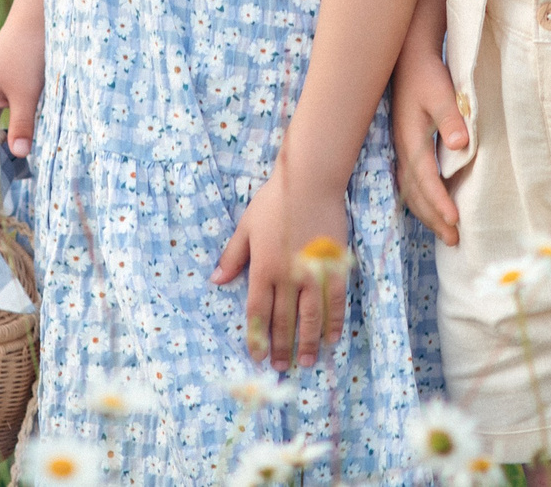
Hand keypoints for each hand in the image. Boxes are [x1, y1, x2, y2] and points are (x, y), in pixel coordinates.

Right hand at [0, 16, 43, 157]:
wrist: (37, 19)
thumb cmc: (27, 52)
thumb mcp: (28, 93)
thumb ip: (22, 125)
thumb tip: (17, 157)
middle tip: (9, 177)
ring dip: (1, 146)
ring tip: (19, 164)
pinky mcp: (5, 93)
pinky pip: (0, 121)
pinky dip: (10, 132)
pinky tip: (27, 140)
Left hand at [211, 166, 351, 369]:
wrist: (310, 183)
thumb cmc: (274, 201)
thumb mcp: (246, 227)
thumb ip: (232, 256)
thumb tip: (216, 280)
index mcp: (262, 268)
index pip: (257, 312)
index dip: (257, 337)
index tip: (258, 357)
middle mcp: (286, 276)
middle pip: (283, 321)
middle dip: (281, 347)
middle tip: (281, 368)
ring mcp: (312, 273)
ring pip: (309, 317)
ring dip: (306, 342)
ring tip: (305, 362)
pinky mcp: (333, 266)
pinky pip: (334, 302)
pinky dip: (332, 322)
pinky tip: (330, 337)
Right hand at [392, 47, 467, 245]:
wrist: (408, 58)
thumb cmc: (427, 74)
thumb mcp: (441, 92)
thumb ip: (451, 119)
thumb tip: (462, 144)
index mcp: (412, 140)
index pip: (426, 180)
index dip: (440, 202)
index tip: (455, 220)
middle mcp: (404, 149)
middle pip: (417, 193)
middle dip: (434, 219)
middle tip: (454, 240)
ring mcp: (403, 148)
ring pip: (413, 190)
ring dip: (428, 213)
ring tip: (446, 232)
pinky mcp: (407, 144)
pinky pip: (412, 181)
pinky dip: (422, 199)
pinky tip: (431, 206)